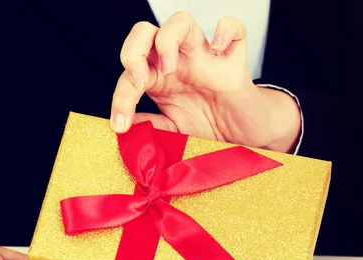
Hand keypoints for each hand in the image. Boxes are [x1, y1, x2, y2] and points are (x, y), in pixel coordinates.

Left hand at [111, 12, 300, 152]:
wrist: (243, 136)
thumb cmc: (209, 127)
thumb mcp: (172, 132)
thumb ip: (149, 127)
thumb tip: (123, 129)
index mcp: (158, 80)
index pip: (129, 74)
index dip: (120, 98)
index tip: (120, 125)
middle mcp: (177, 62)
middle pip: (144, 32)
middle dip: (132, 51)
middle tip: (140, 81)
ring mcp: (204, 57)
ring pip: (181, 21)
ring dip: (168, 40)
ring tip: (171, 69)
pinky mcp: (234, 61)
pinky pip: (233, 28)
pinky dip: (225, 32)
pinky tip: (217, 51)